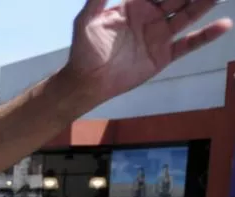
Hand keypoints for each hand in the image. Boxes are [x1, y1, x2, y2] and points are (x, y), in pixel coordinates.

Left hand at [64, 0, 230, 102]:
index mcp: (134, 5)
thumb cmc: (84, 51)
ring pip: (188, 14)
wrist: (88, 82)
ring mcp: (159, 35)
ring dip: (205, 4)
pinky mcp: (164, 55)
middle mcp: (150, 16)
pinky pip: (189, 43)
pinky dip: (206, 35)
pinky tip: (223, 25)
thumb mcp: (86, 21)